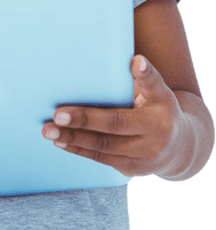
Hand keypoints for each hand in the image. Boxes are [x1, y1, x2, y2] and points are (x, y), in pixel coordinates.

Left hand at [42, 55, 191, 177]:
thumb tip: (135, 59)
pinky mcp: (129, 169)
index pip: (146, 93)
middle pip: (114, 127)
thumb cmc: (162, 111)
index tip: (132, 63)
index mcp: (159, 114)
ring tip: (49, 131)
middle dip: (84, 120)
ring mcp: (141, 157)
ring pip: (102, 147)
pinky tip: (60, 142)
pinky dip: (78, 149)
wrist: (181, 149)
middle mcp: (153, 137)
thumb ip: (147, 78)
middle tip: (57, 114)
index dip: (138, 79)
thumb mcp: (161, 93)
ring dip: (73, 138)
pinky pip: (100, 158)